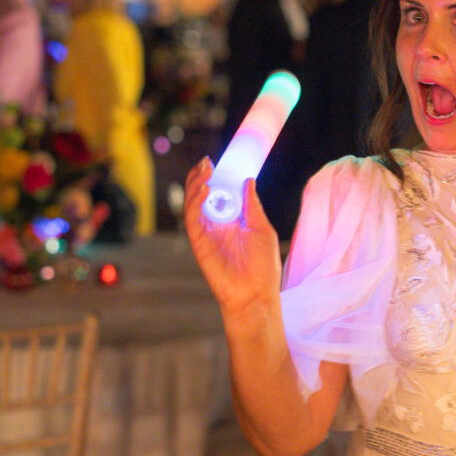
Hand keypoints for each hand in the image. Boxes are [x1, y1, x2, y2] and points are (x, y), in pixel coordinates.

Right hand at [184, 158, 281, 312]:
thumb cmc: (263, 266)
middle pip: (202, 195)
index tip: (220, 161)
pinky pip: (192, 218)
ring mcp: (206, 233)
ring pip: (193, 203)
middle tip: (207, 162)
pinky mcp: (199, 242)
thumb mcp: (262, 228)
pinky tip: (204, 189)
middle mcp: (217, 224)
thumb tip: (248, 180)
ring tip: (204, 169)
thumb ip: (252, 205)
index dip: (217, 176)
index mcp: (233, 220)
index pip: (220, 193)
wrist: (255, 294)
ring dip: (196, 184)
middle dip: (202, 176)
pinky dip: (195, 202)